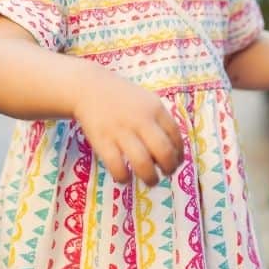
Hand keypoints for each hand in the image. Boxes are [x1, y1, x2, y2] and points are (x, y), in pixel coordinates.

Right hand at [72, 71, 184, 186]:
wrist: (89, 87)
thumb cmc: (121, 97)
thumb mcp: (146, 101)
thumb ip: (159, 121)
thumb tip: (172, 151)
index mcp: (155, 109)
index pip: (175, 136)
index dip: (179, 153)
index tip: (177, 162)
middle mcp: (141, 120)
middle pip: (163, 152)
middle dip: (169, 168)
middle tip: (166, 174)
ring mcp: (121, 131)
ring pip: (142, 163)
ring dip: (150, 178)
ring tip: (150, 181)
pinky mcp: (102, 141)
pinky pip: (117, 166)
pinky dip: (124, 177)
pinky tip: (125, 178)